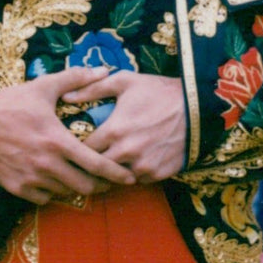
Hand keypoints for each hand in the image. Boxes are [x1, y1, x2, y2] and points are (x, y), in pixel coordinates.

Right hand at [0, 67, 136, 204]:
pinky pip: (44, 198)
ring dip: (76, 187)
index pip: (96, 164)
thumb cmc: (11, 103)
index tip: (128, 177)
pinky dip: (53, 192)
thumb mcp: (43, 86)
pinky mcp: (17, 188)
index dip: (116, 174)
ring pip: (65, 193)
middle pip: (85, 186)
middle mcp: (47, 164)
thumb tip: (103, 69)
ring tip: (82, 178)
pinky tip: (54, 180)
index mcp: (58, 140)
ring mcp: (31, 178)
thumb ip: (75, 78)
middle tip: (107, 181)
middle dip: (101, 185)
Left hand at [63, 72, 186, 182]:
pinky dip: (130, 174)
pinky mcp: (157, 175)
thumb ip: (92, 89)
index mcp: (114, 131)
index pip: (83, 149)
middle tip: (86, 157)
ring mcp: (143, 166)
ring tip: (106, 162)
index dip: (76, 147)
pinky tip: (129, 163)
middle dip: (90, 163)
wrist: (197, 107)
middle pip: (96, 168)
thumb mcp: (125, 81)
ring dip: (110, 171)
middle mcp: (126, 153)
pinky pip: (136, 180)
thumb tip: (65, 97)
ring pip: (115, 178)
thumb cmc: (158, 91)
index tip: (75, 143)